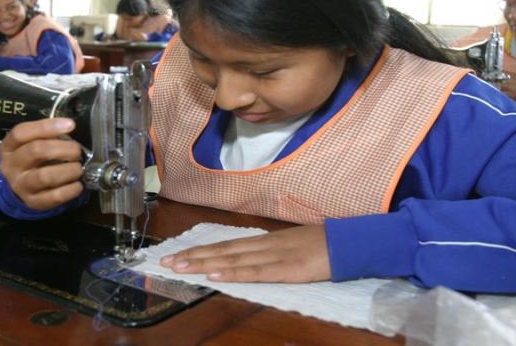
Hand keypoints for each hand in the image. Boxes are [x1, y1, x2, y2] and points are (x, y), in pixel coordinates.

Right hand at [0, 118, 84, 209]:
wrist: (18, 188)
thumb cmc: (30, 160)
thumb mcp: (29, 144)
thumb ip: (46, 135)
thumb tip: (69, 129)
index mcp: (8, 147)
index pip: (21, 132)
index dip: (47, 127)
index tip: (70, 125)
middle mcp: (11, 166)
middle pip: (35, 151)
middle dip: (63, 148)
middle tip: (77, 151)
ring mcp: (20, 186)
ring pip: (45, 176)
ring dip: (68, 170)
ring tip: (78, 168)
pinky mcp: (33, 202)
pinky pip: (53, 197)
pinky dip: (70, 190)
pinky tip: (78, 185)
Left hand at [160, 225, 330, 282]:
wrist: (349, 243)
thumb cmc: (322, 246)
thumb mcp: (289, 246)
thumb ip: (267, 252)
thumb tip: (245, 257)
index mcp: (264, 241)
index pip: (225, 246)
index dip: (200, 250)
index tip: (176, 254)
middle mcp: (264, 245)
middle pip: (222, 250)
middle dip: (192, 256)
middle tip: (165, 261)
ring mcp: (274, 256)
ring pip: (232, 259)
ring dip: (203, 263)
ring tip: (180, 267)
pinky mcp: (287, 269)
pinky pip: (255, 272)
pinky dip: (233, 273)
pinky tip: (215, 274)